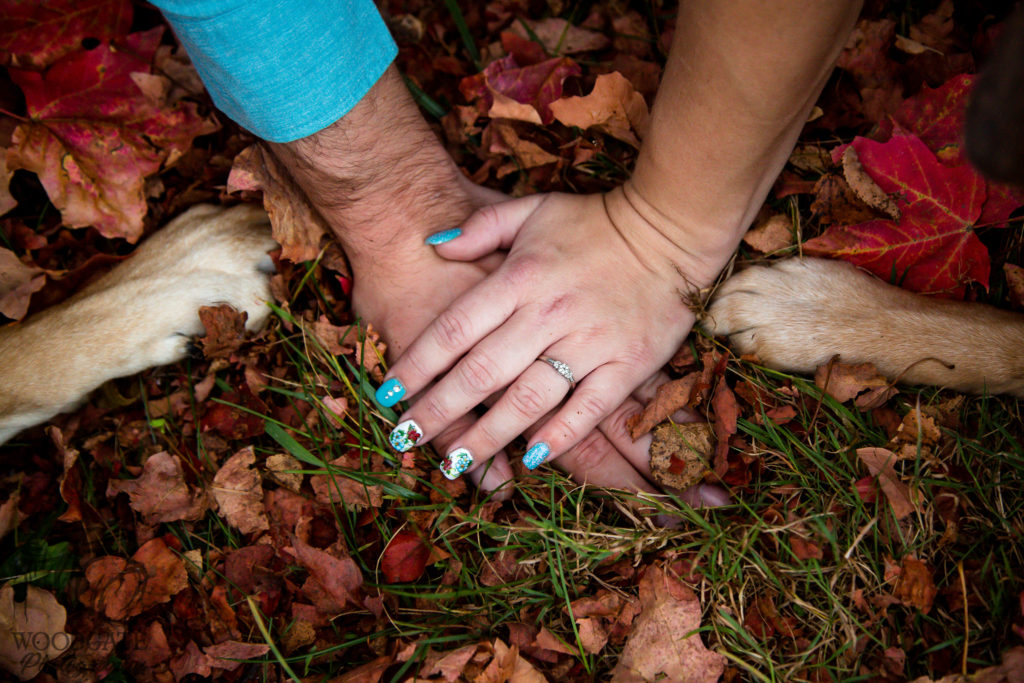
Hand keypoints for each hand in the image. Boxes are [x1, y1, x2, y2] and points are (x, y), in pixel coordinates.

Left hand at [269, 67, 727, 501]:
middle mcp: (548, 313)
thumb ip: (480, 228)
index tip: (388, 393)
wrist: (673, 227)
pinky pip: (589, 408)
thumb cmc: (596, 221)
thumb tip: (433, 244)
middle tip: (405, 440)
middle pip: (481, 372)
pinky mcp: (628, 364)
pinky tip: (530, 458)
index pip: (455, 329)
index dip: (418, 364)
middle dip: (438, 410)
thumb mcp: (532, 209)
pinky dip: (560, 436)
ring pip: (528, 399)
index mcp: (520, 277)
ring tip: (455, 464)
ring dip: (488, 435)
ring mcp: (590, 341)